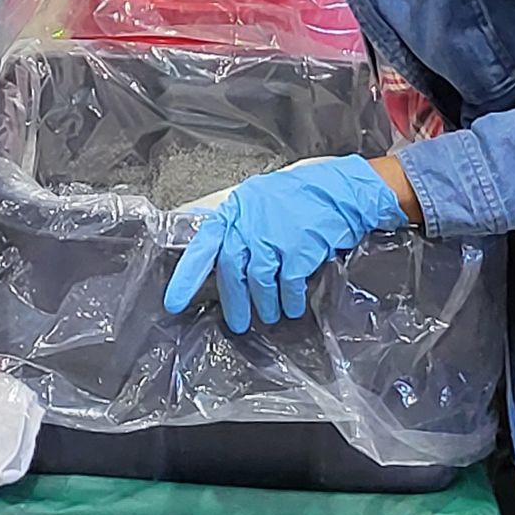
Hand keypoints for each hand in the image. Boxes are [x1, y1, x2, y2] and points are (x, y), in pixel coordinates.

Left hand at [164, 156, 412, 330]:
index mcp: (238, 209)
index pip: (205, 244)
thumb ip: (242, 226)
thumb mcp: (262, 203)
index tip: (174, 302)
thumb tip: (228, 259)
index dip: (187, 275)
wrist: (340, 190)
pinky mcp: (298, 248)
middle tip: (236, 323)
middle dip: (234, 301)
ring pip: (258, 281)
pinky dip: (288, 300)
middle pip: (232, 269)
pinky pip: (287, 285)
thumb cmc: (301, 197)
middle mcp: (250, 221)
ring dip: (264, 304)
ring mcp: (274, 234)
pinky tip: (291, 307)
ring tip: (269, 315)